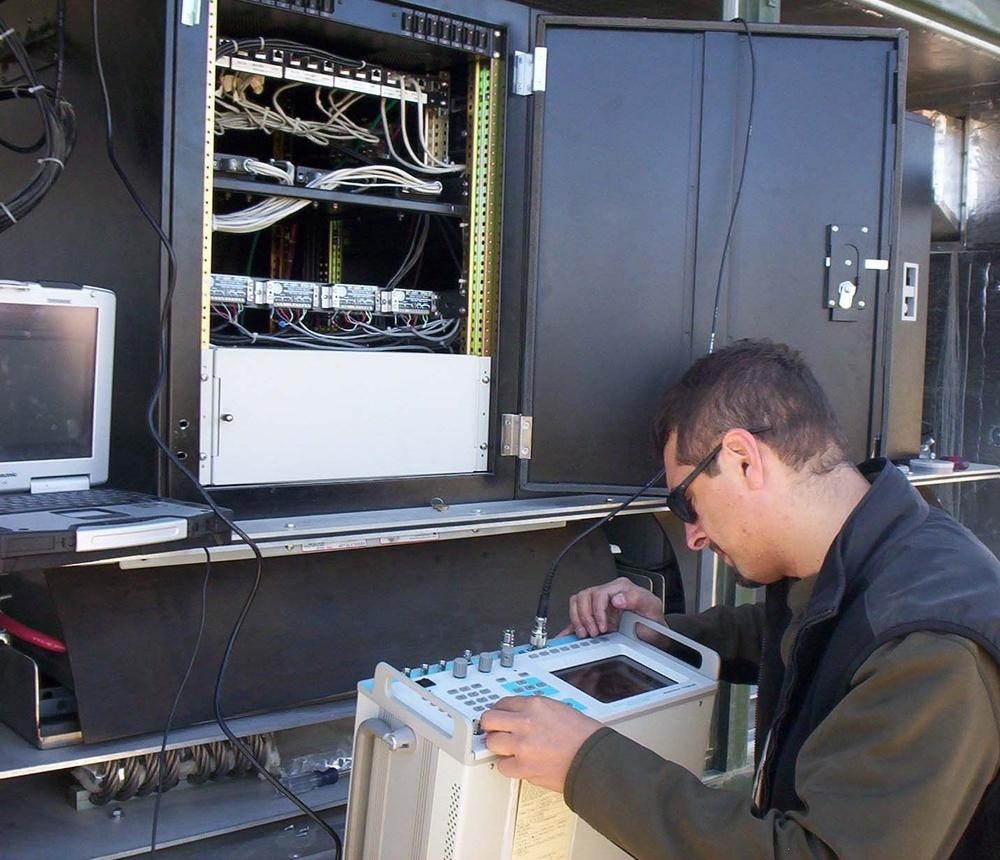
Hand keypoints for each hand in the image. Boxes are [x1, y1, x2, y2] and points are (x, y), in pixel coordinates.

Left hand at [480, 696, 600, 792]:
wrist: (594, 759)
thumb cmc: (584, 736)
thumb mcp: (559, 709)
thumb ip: (537, 711)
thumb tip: (523, 715)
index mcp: (535, 705)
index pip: (503, 703)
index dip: (499, 711)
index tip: (499, 716)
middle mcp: (525, 722)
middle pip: (490, 720)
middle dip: (491, 726)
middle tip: (494, 730)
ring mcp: (522, 745)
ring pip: (492, 742)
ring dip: (499, 746)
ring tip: (507, 748)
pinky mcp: (523, 767)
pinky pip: (503, 766)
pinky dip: (509, 766)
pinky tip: (517, 763)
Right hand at [560, 576, 663, 638]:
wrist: (654, 638)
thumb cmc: (653, 623)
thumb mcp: (652, 608)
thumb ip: (637, 599)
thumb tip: (617, 598)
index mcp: (621, 588)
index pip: (599, 593)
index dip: (597, 610)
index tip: (602, 626)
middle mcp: (608, 594)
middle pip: (584, 596)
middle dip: (586, 617)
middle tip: (593, 632)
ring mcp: (600, 605)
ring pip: (577, 602)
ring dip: (578, 619)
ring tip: (585, 633)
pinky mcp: (594, 616)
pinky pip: (576, 615)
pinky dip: (571, 625)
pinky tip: (569, 634)